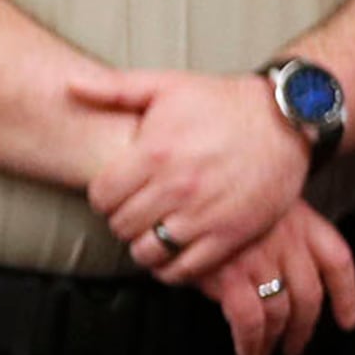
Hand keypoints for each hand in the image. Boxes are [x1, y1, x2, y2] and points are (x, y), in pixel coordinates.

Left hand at [71, 66, 312, 285]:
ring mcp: (205, 214)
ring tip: (152, 231)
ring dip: (144, 246)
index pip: (101, 197)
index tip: (116, 193)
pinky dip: (171, 268)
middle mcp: (178, 187)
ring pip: (148, 252)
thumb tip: (68, 87)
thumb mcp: (166, 85)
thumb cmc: (223, 101)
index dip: (103, 197)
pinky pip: (185, 270)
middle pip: (121, 226)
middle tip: (135, 211)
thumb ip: (114, 89)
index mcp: (155, 153)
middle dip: (122, 220)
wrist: (287, 120)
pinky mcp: (231, 235)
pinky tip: (172, 252)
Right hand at [193, 199, 354, 354]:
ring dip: (274, 341)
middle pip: (310, 296)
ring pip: (281, 313)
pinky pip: (250, 321)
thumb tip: (280, 277)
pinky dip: (251, 342)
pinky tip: (248, 352)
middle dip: (304, 329)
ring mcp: (260, 259)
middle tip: (295, 346)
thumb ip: (275, 236)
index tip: (347, 320)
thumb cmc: (213, 200)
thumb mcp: (257, 207)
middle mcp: (286, 240)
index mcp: (300, 221)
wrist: (181, 193)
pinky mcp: (231, 276)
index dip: (347, 297)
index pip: (338, 262)